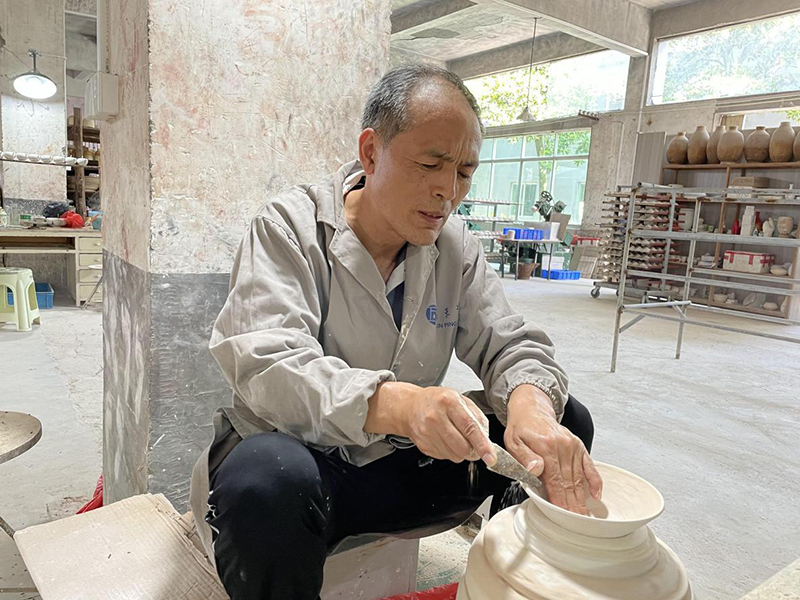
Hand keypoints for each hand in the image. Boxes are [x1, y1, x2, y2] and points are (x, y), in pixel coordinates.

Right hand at [402, 387, 495, 464]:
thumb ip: (477, 416)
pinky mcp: (423, 445)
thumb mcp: (460, 399)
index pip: (469, 427)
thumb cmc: (436, 401)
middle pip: (462, 446)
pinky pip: (445, 457)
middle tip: (474, 445)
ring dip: (461, 452)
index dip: (482, 444)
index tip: (490, 456)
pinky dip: (450, 452)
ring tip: (456, 437)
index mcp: (449, 402)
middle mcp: (436, 417)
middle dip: (473, 451)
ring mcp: (428, 432)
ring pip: (455, 455)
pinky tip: (445, 439)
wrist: (410, 407)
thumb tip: (487, 438)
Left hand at [504, 386, 601, 514]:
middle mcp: (562, 445)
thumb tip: (536, 469)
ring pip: (579, 477)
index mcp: (545, 446)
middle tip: (577, 523)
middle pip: (569, 481)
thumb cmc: (521, 429)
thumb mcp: (513, 442)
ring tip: (584, 515)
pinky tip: (596, 495)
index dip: (559, 499)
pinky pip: (589, 466)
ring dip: (582, 498)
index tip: (563, 514)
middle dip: (573, 504)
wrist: (532, 410)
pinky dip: (594, 481)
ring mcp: (573, 445)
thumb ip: (524, 457)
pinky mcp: (579, 446)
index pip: (554, 479)